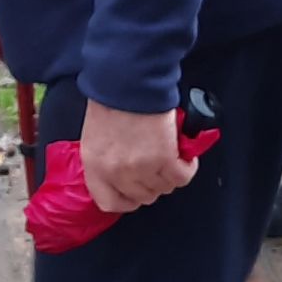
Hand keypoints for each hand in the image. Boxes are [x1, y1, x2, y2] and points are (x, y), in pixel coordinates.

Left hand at [80, 99, 196, 214]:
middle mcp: (116, 171)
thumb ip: (106, 157)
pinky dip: (187, 167)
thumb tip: (122, 169)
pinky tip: (185, 156)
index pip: (109, 202)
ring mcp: (141, 168)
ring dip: (169, 175)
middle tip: (157, 168)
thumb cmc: (112, 97)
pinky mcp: (165, 159)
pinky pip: (181, 176)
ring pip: (163, 188)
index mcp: (94, 164)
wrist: (129, 79)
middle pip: (142, 196)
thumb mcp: (96, 132)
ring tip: (171, 156)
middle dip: (152, 184)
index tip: (134, 193)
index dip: (126, 200)